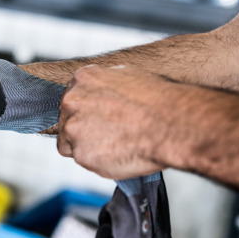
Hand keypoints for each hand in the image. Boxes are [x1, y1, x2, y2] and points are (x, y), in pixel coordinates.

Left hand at [57, 65, 171, 178]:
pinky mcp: (81, 153)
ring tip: (117, 144)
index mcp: (82, 78)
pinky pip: (83, 160)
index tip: (99, 119)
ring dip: (89, 146)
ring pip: (71, 143)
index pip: (71, 99)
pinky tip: (118, 153)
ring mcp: (73, 128)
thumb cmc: (158, 101)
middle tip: (109, 134)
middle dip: (84, 129)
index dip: (86, 112)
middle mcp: (72, 101)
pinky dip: (97, 161)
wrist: (172, 123)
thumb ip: (104, 86)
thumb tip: (102, 94)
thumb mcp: (127, 76)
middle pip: (67, 120)